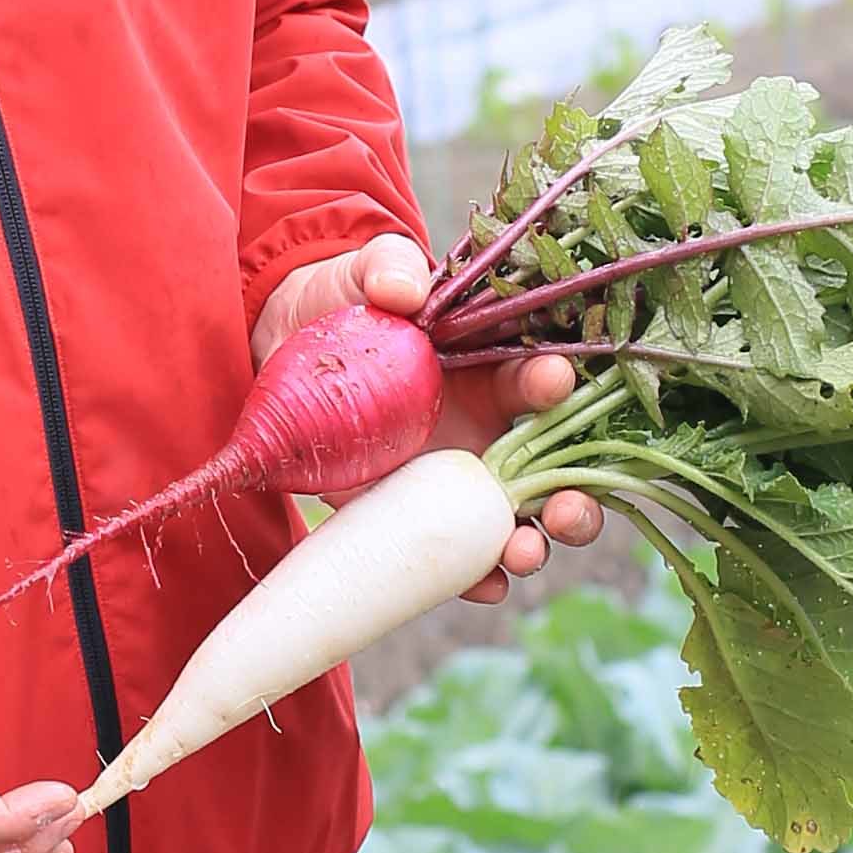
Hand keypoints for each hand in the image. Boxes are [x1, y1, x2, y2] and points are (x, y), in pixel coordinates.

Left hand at [250, 237, 604, 606]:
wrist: (275, 353)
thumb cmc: (338, 304)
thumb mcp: (360, 275)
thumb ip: (387, 267)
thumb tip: (404, 286)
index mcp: (491, 368)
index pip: (540, 379)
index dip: (554, 383)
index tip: (553, 381)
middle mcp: (488, 429)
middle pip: (557, 468)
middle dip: (577, 492)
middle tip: (568, 506)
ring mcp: (456, 480)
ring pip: (520, 521)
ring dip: (535, 543)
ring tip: (523, 554)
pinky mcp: (417, 516)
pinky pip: (458, 556)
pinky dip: (477, 576)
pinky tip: (481, 585)